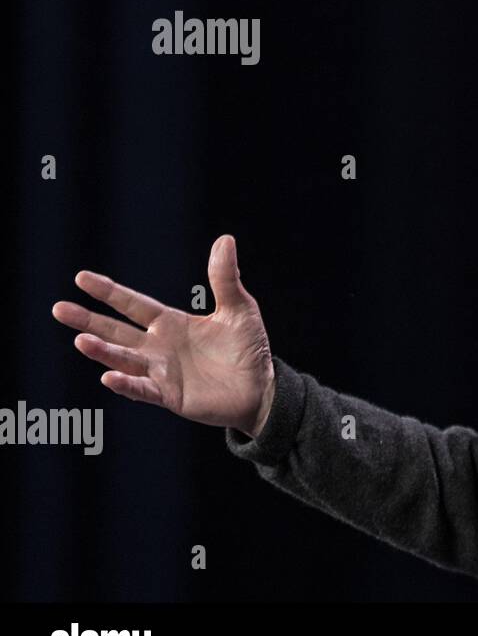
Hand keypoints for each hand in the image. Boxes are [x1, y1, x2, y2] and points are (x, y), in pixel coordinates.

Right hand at [51, 235, 275, 437]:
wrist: (262, 388)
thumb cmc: (247, 348)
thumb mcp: (239, 308)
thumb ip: (225, 278)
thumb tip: (225, 239)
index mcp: (171, 323)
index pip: (133, 304)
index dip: (109, 292)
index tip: (81, 278)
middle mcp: (159, 347)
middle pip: (117, 331)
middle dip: (89, 321)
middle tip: (59, 309)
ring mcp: (161, 372)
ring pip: (125, 359)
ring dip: (103, 352)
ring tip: (81, 341)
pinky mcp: (171, 396)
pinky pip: (144, 389)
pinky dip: (127, 384)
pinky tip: (109, 377)